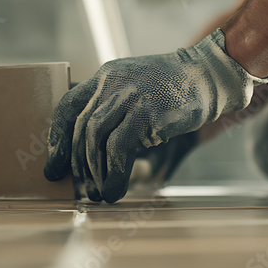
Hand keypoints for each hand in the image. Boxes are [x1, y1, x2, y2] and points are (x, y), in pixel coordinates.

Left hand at [44, 29, 267, 202]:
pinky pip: (118, 150)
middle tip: (79, 187)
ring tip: (98, 193)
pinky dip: (113, 175)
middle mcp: (112, 83)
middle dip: (76, 162)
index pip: (68, 105)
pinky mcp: (147, 114)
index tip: (55, 163)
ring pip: (95, 139)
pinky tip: (116, 190)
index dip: (57, 137)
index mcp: (107, 76)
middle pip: (81, 127)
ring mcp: (129, 97)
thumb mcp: (138, 85)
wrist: (213, 75)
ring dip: (93, 172)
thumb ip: (116, 106)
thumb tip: (95, 150)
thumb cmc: (178, 87)